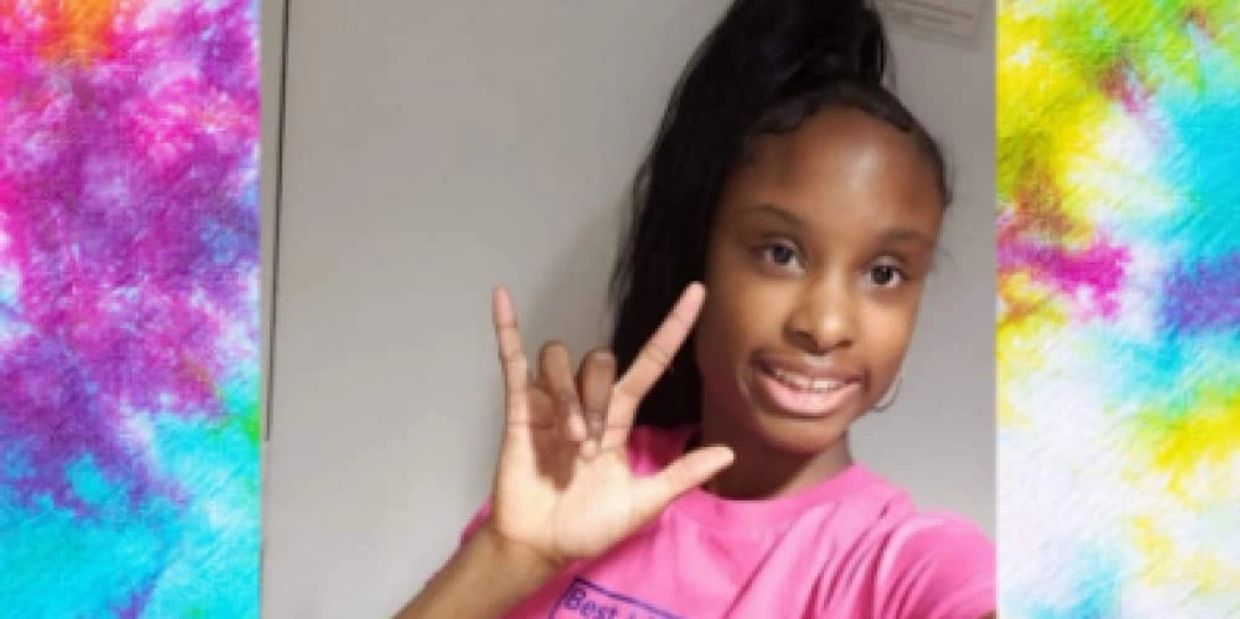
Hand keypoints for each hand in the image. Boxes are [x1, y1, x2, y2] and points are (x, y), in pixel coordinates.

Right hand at [486, 282, 733, 566]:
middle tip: (590, 447)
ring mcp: (550, 402)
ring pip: (561, 362)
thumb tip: (728, 454)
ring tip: (569, 440)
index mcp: (618, 417)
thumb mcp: (643, 502)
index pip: (651, 361)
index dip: (673, 327)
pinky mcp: (518, 410)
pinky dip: (507, 329)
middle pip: (599, 361)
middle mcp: (586, 402)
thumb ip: (681, 474)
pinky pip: (512, 360)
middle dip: (597, 400)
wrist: (543, 548)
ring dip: (568, 398)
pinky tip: (503, 299)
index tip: (697, 292)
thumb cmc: (588, 526)